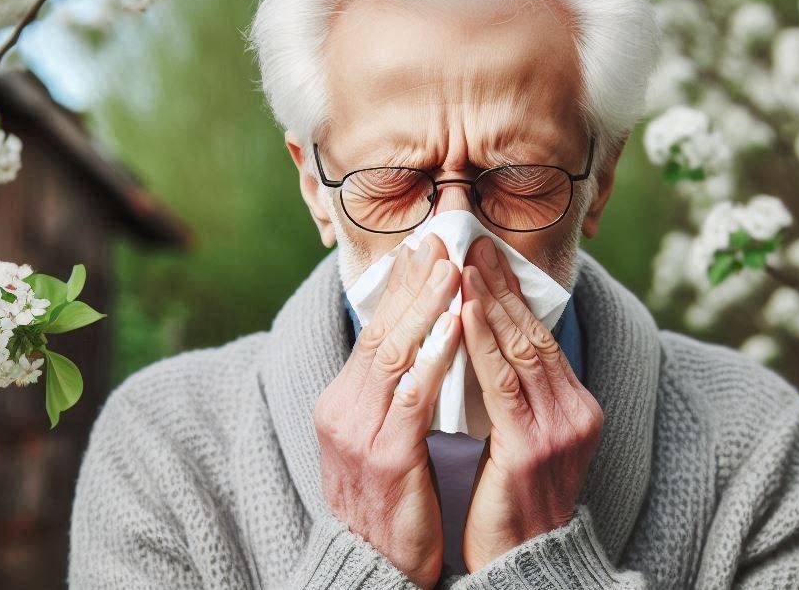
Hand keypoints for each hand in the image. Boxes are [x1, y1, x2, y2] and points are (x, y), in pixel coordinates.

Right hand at [313, 233, 461, 589]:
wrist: (372, 567)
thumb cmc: (388, 500)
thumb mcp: (378, 437)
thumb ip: (392, 392)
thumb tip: (417, 341)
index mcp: (341, 401)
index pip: (372, 330)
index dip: (398, 287)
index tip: (421, 248)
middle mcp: (342, 409)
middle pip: (380, 330)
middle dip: (412, 283)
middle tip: (439, 241)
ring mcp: (360, 432)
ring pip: (394, 351)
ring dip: (426, 305)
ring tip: (452, 269)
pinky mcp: (386, 457)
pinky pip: (413, 394)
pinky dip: (435, 354)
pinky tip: (456, 325)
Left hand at [458, 236, 603, 572]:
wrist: (527, 566)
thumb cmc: (512, 503)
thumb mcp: (524, 439)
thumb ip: (514, 395)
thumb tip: (485, 342)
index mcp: (575, 406)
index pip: (540, 336)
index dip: (512, 294)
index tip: (486, 256)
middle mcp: (575, 411)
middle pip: (534, 332)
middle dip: (501, 284)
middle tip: (473, 241)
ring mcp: (560, 429)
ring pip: (521, 349)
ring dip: (489, 301)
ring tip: (465, 262)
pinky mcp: (534, 448)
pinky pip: (503, 384)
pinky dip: (482, 343)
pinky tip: (464, 312)